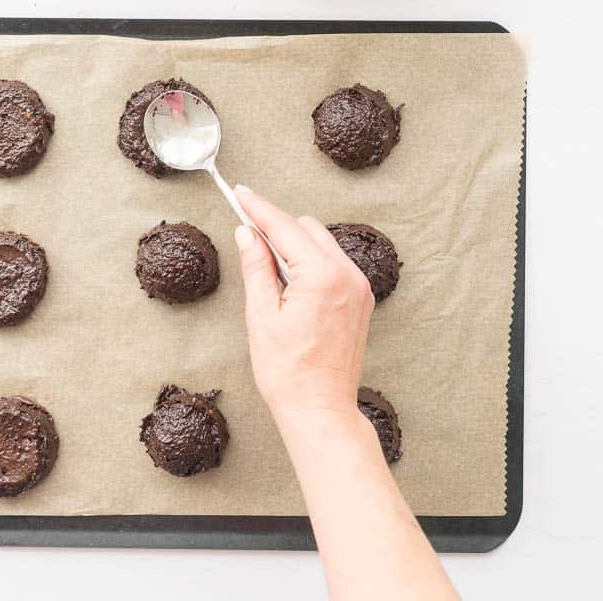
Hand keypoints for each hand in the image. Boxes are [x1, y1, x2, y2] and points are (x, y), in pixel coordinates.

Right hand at [232, 186, 375, 424]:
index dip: (259, 208)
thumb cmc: (288, 372)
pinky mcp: (362, 300)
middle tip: (247, 232)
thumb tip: (248, 233)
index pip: (285, 227)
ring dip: (295, 243)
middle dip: (277, 226)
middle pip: (307, 228)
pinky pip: (335, 264)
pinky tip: (291, 280)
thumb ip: (256, 267)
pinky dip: (312, 261)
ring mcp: (359, 288)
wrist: (320, 409)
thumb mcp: (262, 316)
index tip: (240, 193)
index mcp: (322, 276)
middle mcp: (348, 275)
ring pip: (323, 243)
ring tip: (268, 265)